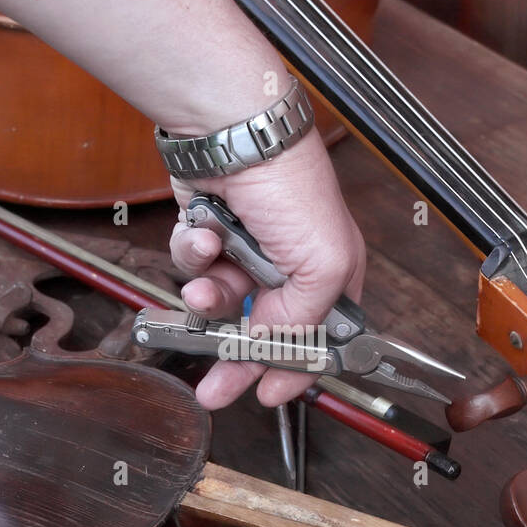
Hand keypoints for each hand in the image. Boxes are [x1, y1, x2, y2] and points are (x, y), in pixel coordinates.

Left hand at [168, 130, 365, 409]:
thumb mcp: (322, 265)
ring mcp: (248, 250)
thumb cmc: (290, 185)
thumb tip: (272, 345)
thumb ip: (303, 317)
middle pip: (262, 330)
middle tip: (215, 390)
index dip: (293, 369)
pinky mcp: (212, 233)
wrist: (234, 133)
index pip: (316, 338)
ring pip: (222, 301)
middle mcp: (290, 265)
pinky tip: (204, 237)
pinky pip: (196, 266)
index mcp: (331, 273)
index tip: (269, 393)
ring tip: (203, 292)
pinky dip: (196, 256)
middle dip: (236, 359)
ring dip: (210, 300)